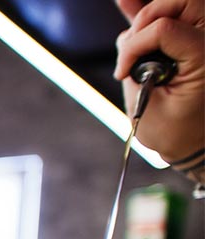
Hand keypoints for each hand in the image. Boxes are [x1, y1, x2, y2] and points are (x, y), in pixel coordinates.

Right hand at [114, 0, 204, 162]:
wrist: (195, 143)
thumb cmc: (175, 130)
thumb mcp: (147, 103)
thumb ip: (134, 66)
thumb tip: (126, 34)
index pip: (164, 28)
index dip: (135, 46)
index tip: (123, 74)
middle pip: (180, 1)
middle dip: (148, 18)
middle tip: (133, 48)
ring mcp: (204, 40)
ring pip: (177, 3)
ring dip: (149, 16)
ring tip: (133, 43)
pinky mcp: (194, 42)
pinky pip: (176, 15)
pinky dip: (150, 12)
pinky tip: (128, 4)